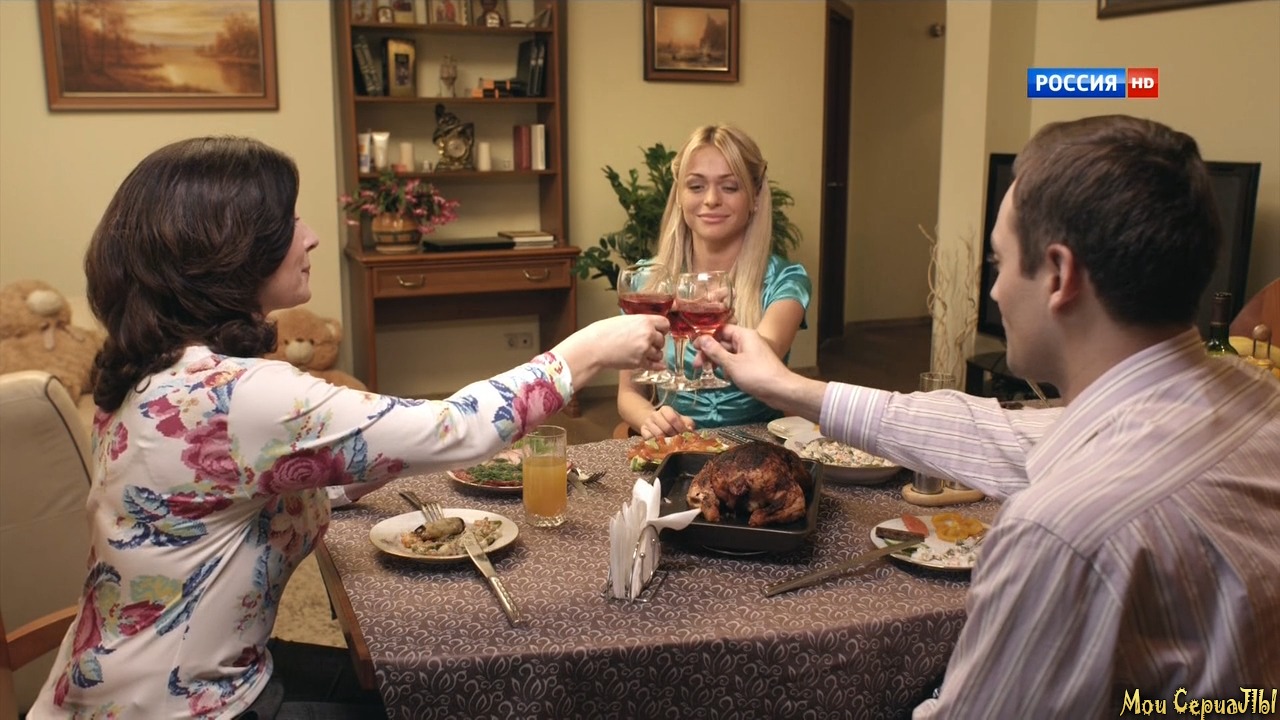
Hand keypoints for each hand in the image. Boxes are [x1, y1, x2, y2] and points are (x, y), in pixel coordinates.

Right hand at [553, 314, 667, 389]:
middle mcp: (648, 335)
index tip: (659, 331)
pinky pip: (654, 365)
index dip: (662, 328)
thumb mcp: (624, 320)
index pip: (665, 324)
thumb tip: (647, 326)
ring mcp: (644, 349)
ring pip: (659, 354)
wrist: (594, 347)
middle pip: (662, 340)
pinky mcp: (639, 362)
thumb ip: (639, 323)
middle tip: (648, 343)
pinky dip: (656, 366)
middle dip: (656, 342)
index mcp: (644, 321)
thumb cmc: (603, 332)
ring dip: (654, 354)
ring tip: (645, 353)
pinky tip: (658, 365)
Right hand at [639, 406, 694, 439]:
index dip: (679, 427)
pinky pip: (650, 439)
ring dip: (667, 441)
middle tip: (678, 440)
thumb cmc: (673, 424)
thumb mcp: (683, 421)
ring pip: (658, 435)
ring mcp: (647, 423)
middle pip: (666, 427)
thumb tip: (690, 429)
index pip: (672, 417)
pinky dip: (658, 443)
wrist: (657, 425)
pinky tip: (662, 444)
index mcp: (665, 409)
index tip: (683, 433)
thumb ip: (688, 423)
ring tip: (671, 443)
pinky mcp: (643, 432)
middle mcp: (655, 414)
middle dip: (674, 436)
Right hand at [694, 324, 786, 392]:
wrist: (781, 390)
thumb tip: (701, 339)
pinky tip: (725, 377)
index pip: (721, 330)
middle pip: (723, 342)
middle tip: (697, 365)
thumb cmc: (756, 374)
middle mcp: (748, 341)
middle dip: (709, 352)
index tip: (694, 348)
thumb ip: (715, 351)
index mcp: (744, 335)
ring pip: (729, 353)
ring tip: (708, 371)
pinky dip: (728, 368)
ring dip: (717, 361)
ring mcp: (751, 353)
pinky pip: (736, 362)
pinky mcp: (753, 365)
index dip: (707, 337)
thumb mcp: (731, 363)